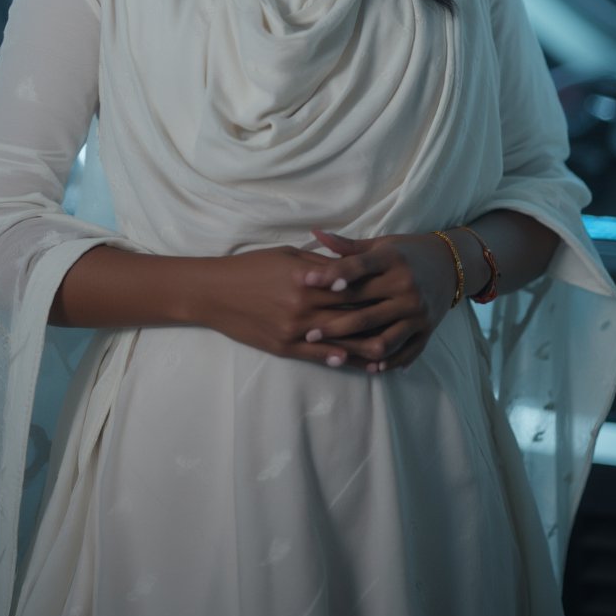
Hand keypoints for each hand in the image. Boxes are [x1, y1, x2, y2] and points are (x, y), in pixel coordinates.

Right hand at [201, 245, 385, 370]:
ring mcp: (294, 329)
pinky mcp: (284, 346)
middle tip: (401, 324)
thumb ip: (319, 263)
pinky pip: (316, 355)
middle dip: (375, 320)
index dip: (373, 290)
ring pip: (338, 339)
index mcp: (306, 278)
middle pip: (348, 313)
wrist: (215, 292)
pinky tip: (352, 361)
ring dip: (363, 347)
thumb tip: (346, 266)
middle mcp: (304, 305)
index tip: (393, 293)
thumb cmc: (251, 266)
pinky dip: (336, 358)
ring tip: (386, 352)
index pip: (348, 285)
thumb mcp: (287, 254)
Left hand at [298, 228, 460, 372]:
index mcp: (393, 260)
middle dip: (334, 324)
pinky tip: (367, 366)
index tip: (307, 282)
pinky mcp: (427, 329)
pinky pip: (405, 352)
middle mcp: (407, 286)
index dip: (332, 275)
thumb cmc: (406, 252)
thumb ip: (348, 247)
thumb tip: (315, 234)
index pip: (359, 268)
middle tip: (308, 332)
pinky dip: (387, 362)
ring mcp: (418, 311)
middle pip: (365, 311)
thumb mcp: (380, 244)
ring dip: (356, 349)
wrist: (450, 264)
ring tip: (332, 353)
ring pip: (383, 339)